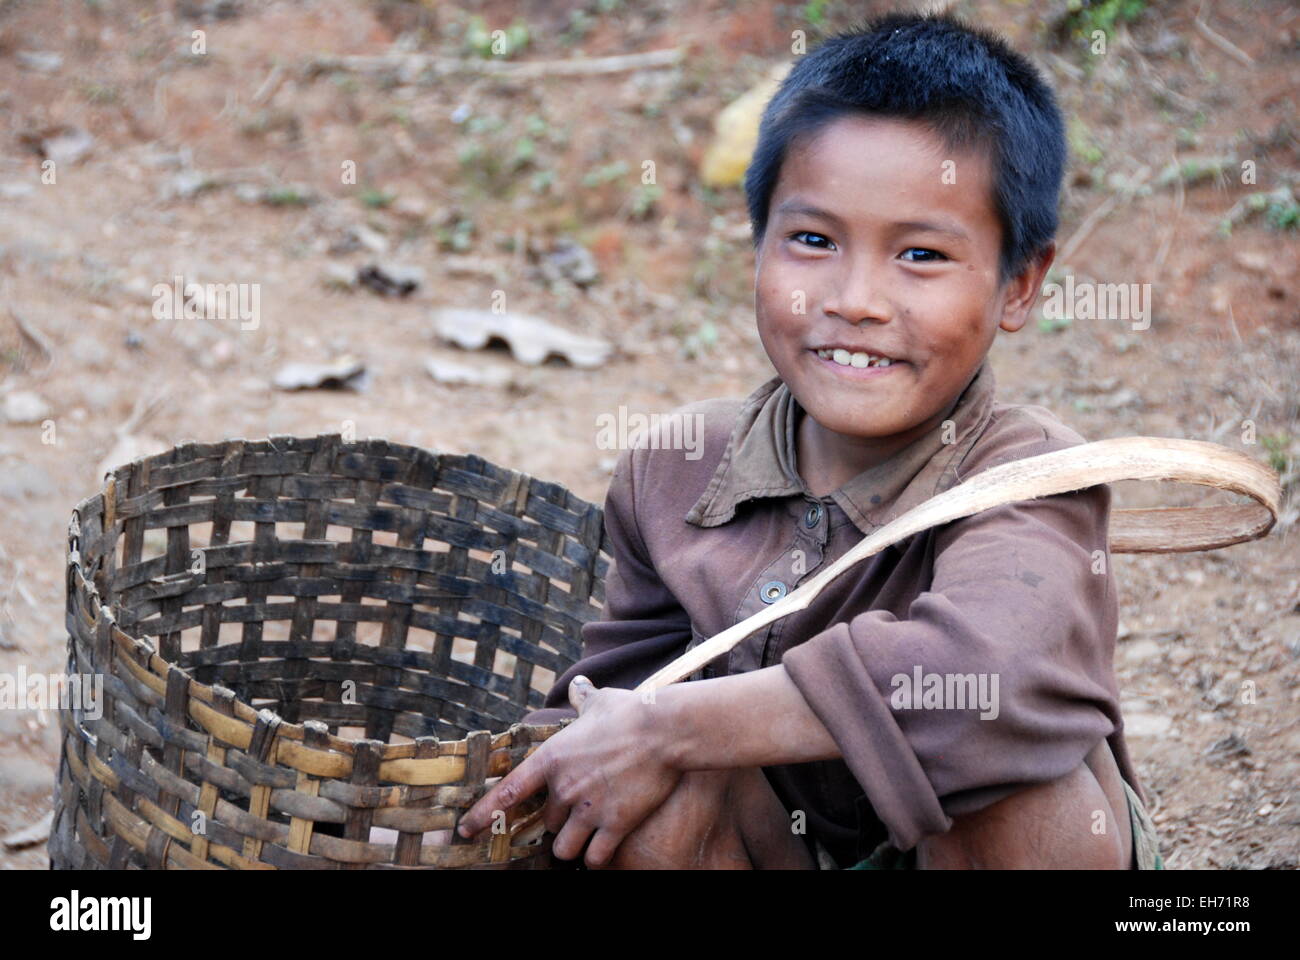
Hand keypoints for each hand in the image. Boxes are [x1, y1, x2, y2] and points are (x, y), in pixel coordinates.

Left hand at [457, 675, 681, 867]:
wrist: (664, 729)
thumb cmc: (631, 712)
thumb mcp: (600, 702)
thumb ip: (583, 699)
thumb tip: (579, 685)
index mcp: (552, 758)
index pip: (507, 793)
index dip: (481, 814)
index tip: (465, 829)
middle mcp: (564, 787)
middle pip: (547, 822)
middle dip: (559, 821)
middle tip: (577, 814)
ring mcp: (588, 808)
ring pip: (563, 847)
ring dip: (572, 846)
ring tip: (585, 839)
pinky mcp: (614, 824)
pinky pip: (594, 858)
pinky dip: (595, 860)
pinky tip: (602, 853)